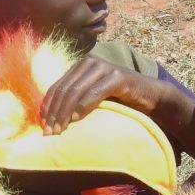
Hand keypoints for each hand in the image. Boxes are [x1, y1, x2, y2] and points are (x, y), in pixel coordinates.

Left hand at [40, 57, 172, 134]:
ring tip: (60, 130)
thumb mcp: (95, 97)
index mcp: (81, 65)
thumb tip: (51, 116)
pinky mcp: (118, 77)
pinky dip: (83, 107)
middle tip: (49, 133)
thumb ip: (77, 98)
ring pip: (76, 91)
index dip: (48, 106)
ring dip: (65, 113)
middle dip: (54, 113)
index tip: (42, 126)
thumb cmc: (122, 100)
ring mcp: (104, 67)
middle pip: (65, 89)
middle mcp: (90, 62)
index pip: (57, 86)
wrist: (152, 96)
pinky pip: (94, 93)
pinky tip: (75, 120)